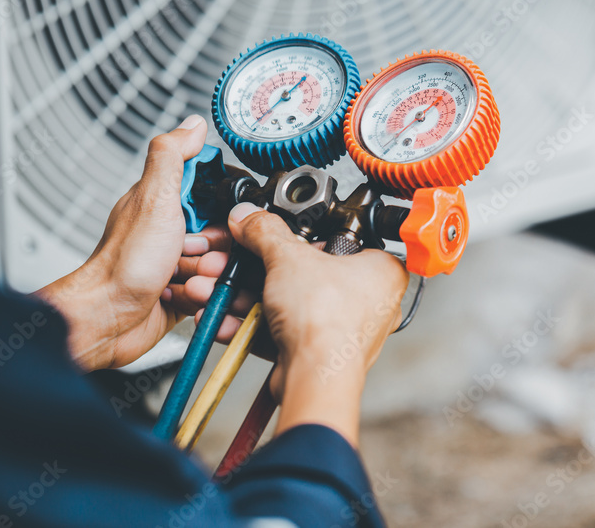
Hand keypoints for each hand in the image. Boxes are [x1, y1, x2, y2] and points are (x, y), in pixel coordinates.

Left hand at [35, 116, 232, 371]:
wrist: (108, 319)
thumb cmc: (124, 264)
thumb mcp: (154, 198)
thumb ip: (173, 156)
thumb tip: (192, 125)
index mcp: (166, 202)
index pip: (216, 194)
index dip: (223, 209)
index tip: (212, 220)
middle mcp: (172, 231)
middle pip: (225, 234)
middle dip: (217, 250)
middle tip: (191, 254)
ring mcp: (178, 263)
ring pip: (221, 265)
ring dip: (209, 276)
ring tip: (184, 280)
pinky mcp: (184, 292)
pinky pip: (214, 291)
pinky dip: (204, 297)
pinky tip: (184, 297)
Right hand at [222, 203, 408, 445]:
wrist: (316, 378)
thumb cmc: (328, 321)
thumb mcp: (289, 258)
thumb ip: (265, 232)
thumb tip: (250, 216)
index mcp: (381, 269)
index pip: (337, 239)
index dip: (299, 236)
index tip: (269, 234)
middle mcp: (368, 301)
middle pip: (302, 273)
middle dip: (254, 270)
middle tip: (230, 262)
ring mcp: (343, 329)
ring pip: (287, 303)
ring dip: (244, 297)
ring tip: (214, 289)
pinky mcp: (319, 352)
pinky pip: (282, 330)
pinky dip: (251, 324)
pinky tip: (222, 318)